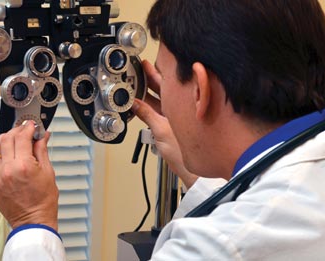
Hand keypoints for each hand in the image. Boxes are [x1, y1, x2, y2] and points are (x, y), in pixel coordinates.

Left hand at [0, 121, 58, 229]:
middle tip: (24, 132)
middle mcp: (7, 170)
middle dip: (16, 132)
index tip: (31, 126)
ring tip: (13, 141)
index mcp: (23, 166)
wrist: (33, 221)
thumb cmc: (43, 202)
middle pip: (6, 139)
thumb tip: (42, 136)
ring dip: (3, 140)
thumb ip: (41, 150)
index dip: (27, 128)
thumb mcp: (48, 172)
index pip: (21, 137)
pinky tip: (6, 154)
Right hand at [132, 60, 198, 187]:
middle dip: (149, 80)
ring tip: (137, 84)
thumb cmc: (184, 152)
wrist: (189, 170)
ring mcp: (175, 118)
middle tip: (138, 69)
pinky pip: (158, 112)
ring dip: (148, 93)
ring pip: (160, 100)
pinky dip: (149, 107)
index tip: (143, 65)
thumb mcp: (160, 131)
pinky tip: (141, 104)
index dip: (153, 73)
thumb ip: (147, 116)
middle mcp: (178, 109)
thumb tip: (135, 104)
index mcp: (178, 105)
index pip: (164, 84)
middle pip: (162, 90)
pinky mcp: (171, 127)